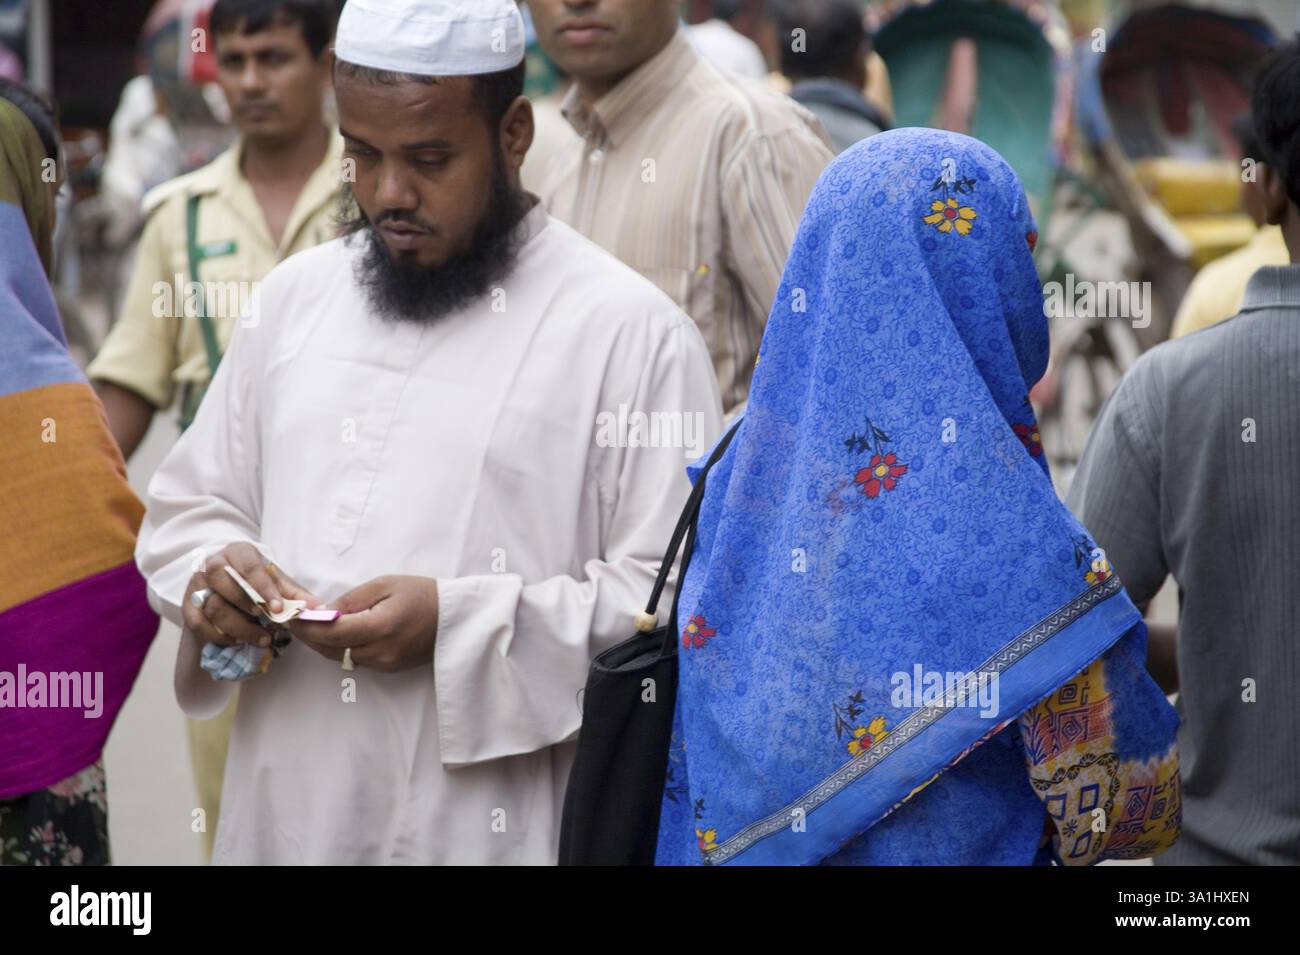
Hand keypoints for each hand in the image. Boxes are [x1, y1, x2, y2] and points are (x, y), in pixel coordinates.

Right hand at [182, 543, 319, 648]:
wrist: (231, 596)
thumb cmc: (258, 587)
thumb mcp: (279, 587)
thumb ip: (297, 596)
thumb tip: (317, 609)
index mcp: (239, 552)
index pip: (249, 565)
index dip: (263, 587)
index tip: (277, 608)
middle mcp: (214, 563)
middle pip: (223, 581)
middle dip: (247, 605)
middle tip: (267, 623)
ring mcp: (197, 584)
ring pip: (213, 604)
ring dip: (238, 626)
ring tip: (261, 638)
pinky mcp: (188, 605)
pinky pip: (199, 623)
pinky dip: (220, 635)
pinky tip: (238, 641)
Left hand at [288, 575, 438, 672]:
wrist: (455, 618)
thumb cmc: (423, 594)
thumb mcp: (386, 584)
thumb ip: (352, 600)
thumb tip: (322, 612)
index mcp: (381, 627)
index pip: (331, 632)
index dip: (306, 626)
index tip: (289, 615)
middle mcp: (381, 652)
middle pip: (331, 649)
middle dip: (308, 635)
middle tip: (290, 620)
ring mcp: (385, 664)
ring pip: (340, 657)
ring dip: (321, 643)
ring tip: (306, 626)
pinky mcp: (388, 668)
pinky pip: (355, 660)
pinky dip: (339, 648)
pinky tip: (332, 634)